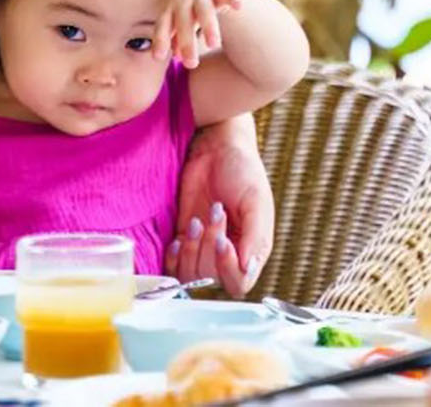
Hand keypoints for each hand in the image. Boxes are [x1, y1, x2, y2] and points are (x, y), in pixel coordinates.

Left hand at [154, 0, 241, 68]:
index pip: (162, 25)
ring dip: (208, 27)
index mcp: (169, 8)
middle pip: (184, 22)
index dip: (160, 40)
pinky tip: (238, 7)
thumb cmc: (184, 9)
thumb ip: (173, 39)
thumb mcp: (174, 21)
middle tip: (192, 64)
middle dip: (187, 43)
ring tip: (213, 45)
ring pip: (204, 10)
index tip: (158, 57)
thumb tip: (177, 57)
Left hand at [171, 116, 273, 297]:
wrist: (215, 148)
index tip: (223, 241)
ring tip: (198, 220)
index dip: (229, 269)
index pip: (240, 282)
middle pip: (213, 278)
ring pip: (191, 274)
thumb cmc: (242, 170)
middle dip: (210, 246)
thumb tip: (248, 269)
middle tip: (215, 213)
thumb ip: (255, 237)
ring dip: (192, 250)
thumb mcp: (256, 200)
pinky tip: (179, 237)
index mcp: (252, 248)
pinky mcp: (184, 239)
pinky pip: (174, 266)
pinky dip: (174, 256)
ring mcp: (204, 248)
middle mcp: (229, 253)